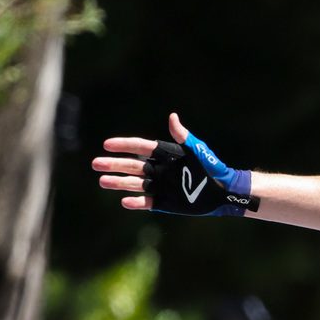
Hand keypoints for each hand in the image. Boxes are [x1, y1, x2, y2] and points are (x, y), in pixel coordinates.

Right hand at [94, 113, 257, 216]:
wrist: (223, 191)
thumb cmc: (212, 167)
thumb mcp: (197, 151)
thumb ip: (183, 136)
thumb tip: (172, 117)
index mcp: (165, 154)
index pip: (140, 147)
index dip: (123, 146)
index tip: (107, 145)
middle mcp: (159, 169)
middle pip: (132, 166)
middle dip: (114, 165)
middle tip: (95, 164)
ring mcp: (161, 186)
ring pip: (135, 184)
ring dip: (119, 183)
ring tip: (102, 181)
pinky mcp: (165, 203)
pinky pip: (147, 202)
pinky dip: (136, 202)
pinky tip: (124, 201)